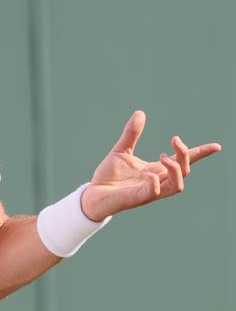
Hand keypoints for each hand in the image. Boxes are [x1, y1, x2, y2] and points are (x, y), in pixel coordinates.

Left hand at [81, 110, 221, 221]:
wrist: (93, 193)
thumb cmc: (109, 175)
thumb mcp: (121, 149)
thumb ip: (132, 134)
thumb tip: (141, 113)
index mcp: (156, 169)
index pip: (184, 162)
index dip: (200, 154)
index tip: (216, 146)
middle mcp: (157, 181)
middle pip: (184, 171)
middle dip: (186, 155)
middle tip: (174, 139)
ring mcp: (150, 191)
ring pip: (176, 186)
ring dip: (175, 170)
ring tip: (162, 157)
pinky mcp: (138, 198)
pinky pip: (154, 193)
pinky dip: (155, 182)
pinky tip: (147, 173)